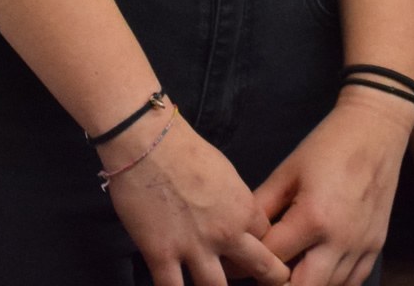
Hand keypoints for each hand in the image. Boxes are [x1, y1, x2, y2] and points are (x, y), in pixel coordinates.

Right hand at [103, 110, 289, 285]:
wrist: (145, 141)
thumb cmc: (183, 147)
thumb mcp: (225, 171)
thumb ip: (233, 200)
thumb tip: (232, 216)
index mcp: (244, 209)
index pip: (266, 240)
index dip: (260, 247)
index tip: (253, 253)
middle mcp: (227, 233)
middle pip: (261, 270)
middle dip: (267, 280)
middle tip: (263, 284)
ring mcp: (195, 248)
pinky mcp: (161, 255)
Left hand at [251, 89, 412, 285]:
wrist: (375, 131)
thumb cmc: (327, 146)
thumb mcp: (286, 172)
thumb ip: (260, 207)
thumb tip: (238, 234)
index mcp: (313, 218)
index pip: (271, 258)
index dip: (246, 262)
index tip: (232, 263)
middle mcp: (340, 241)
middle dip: (276, 283)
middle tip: (263, 269)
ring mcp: (361, 248)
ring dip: (304, 283)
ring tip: (287, 268)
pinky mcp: (376, 248)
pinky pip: (351, 283)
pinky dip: (331, 282)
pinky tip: (316, 270)